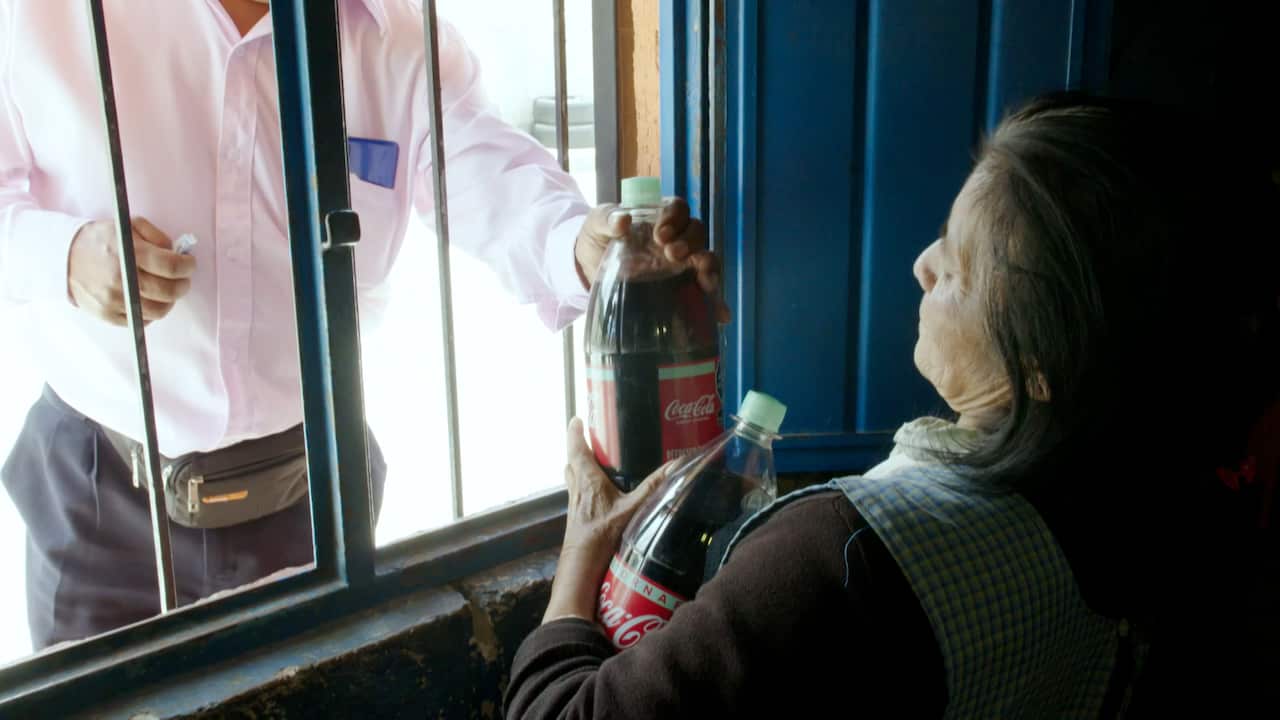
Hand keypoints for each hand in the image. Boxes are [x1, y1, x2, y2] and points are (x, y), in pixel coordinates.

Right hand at [67, 217, 195, 325]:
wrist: (64, 257)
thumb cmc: (102, 240)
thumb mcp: (129, 226)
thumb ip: (157, 237)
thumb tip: (178, 254)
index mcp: (129, 254)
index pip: (171, 267)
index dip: (187, 266)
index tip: (189, 263)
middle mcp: (122, 279)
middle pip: (169, 291)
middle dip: (183, 284)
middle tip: (182, 279)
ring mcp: (114, 300)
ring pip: (159, 310)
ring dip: (170, 300)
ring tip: (166, 290)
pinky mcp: (107, 315)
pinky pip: (142, 320)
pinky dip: (151, 312)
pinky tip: (148, 299)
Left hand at [543, 418, 669, 623]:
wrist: (582, 565)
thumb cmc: (603, 535)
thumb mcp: (632, 509)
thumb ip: (653, 487)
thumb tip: (675, 467)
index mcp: (587, 480)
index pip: (576, 448)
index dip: (575, 432)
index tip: (577, 418)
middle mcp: (577, 488)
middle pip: (572, 462)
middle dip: (578, 448)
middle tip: (589, 438)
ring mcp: (574, 503)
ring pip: (572, 477)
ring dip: (578, 467)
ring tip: (593, 461)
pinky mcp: (576, 516)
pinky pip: (577, 493)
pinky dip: (583, 485)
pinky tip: (597, 494)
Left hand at [574, 197, 729, 322]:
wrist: (589, 270)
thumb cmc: (596, 238)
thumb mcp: (596, 224)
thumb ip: (607, 219)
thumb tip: (623, 220)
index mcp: (658, 218)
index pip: (679, 209)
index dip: (675, 217)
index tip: (660, 234)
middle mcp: (675, 238)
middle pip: (697, 233)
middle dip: (690, 242)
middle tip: (671, 255)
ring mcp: (680, 264)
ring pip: (706, 259)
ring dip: (709, 267)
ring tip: (703, 279)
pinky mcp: (680, 288)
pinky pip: (704, 294)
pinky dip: (716, 304)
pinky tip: (721, 316)